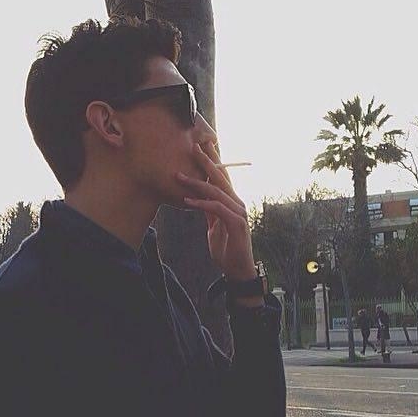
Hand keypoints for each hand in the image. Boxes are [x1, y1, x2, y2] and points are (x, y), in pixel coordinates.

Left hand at [176, 142, 255, 280]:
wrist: (237, 269)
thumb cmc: (226, 249)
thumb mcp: (213, 227)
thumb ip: (209, 212)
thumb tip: (197, 199)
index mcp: (232, 202)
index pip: (221, 178)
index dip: (211, 162)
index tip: (200, 147)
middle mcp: (237, 203)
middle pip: (221, 178)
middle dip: (207, 162)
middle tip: (193, 147)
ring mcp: (239, 212)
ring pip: (217, 192)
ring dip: (197, 183)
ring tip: (179, 176)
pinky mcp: (236, 223)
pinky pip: (217, 208)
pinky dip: (202, 203)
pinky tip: (188, 201)